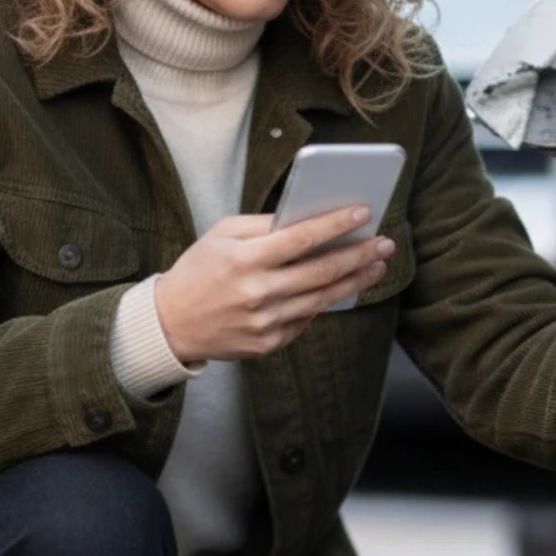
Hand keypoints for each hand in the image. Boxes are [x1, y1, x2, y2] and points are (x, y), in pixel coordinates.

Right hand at [153, 207, 393, 363]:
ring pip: (322, 299)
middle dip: (359, 254)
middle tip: (385, 243)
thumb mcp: (221, 235)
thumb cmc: (198, 271)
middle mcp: (258, 292)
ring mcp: (266, 322)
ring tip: (376, 266)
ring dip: (355, 281)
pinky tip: (342, 288)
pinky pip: (306, 320)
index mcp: (245, 259)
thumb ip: (262, 224)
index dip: (337, 224)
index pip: (302, 237)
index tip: (364, 212)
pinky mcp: (269, 343)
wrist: (171, 324)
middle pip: (322, 271)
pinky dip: (325, 302)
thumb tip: (307, 217)